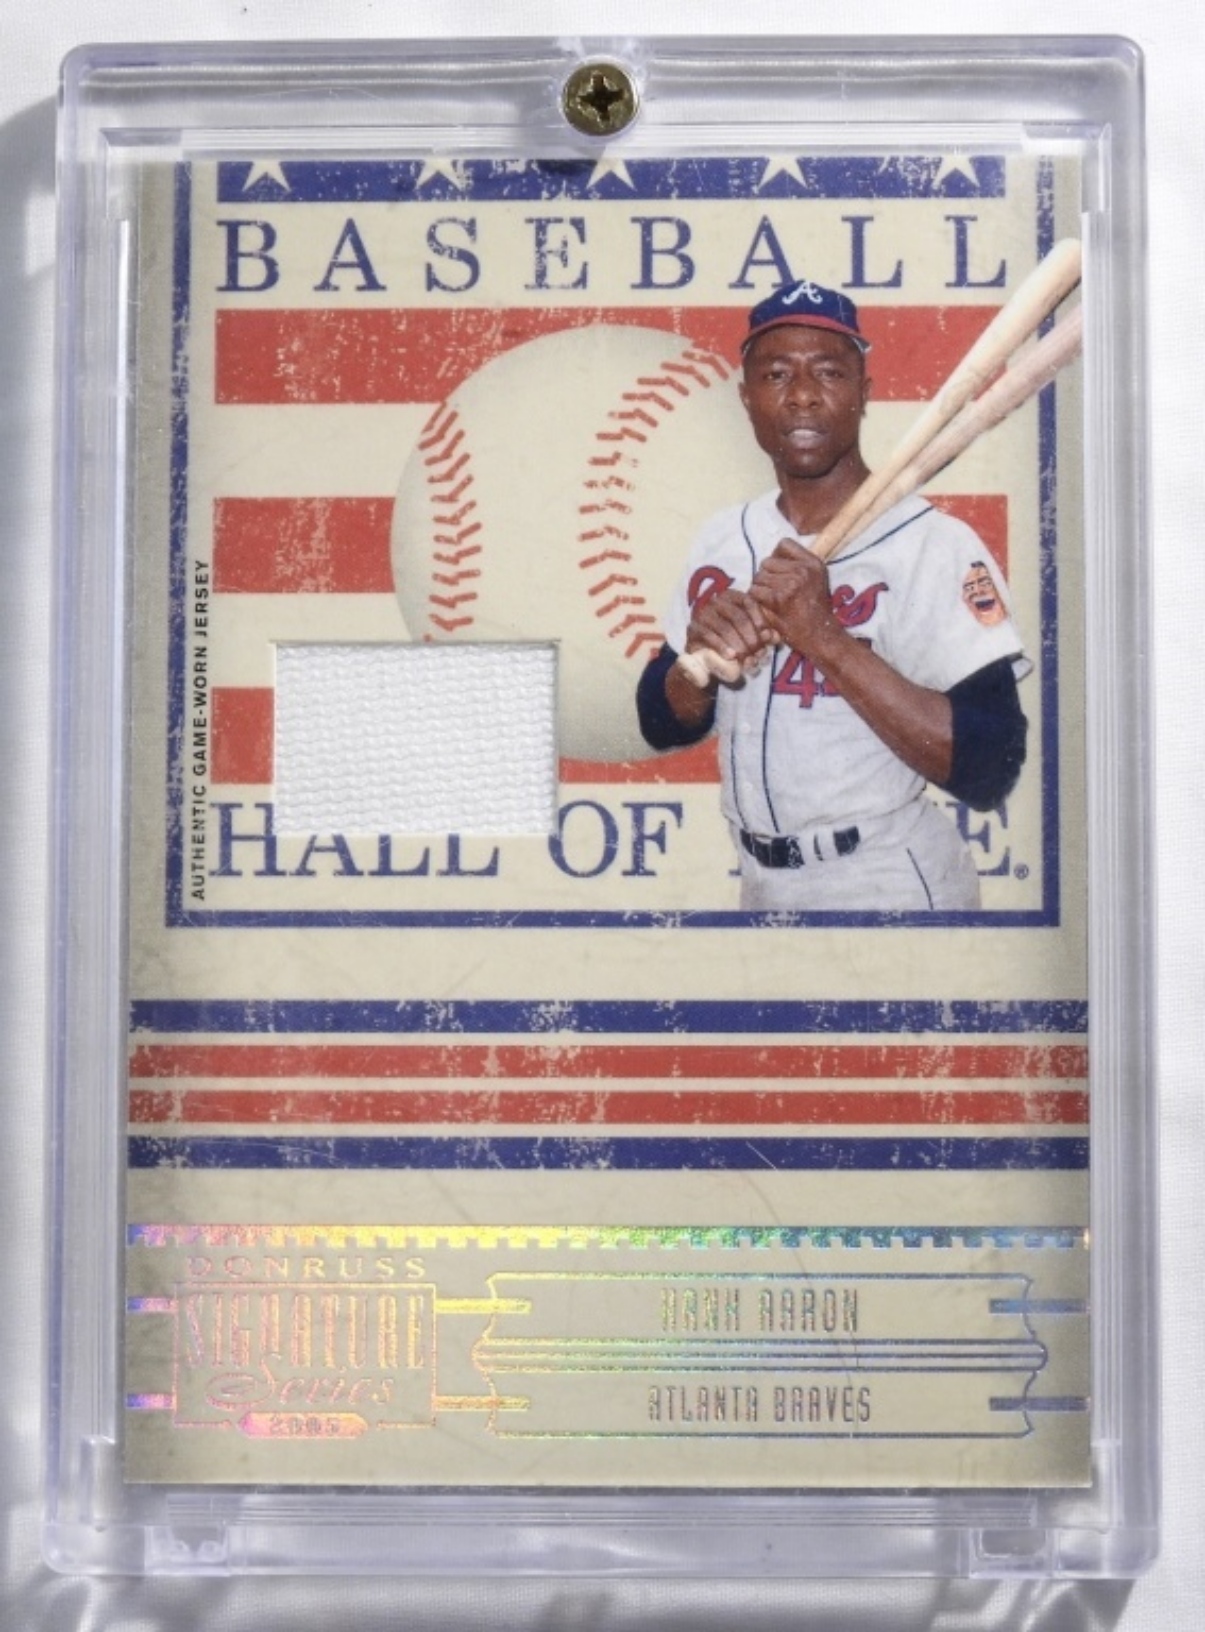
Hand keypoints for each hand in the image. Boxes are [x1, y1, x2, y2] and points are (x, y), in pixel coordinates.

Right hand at [684, 585, 774, 674]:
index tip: (767, 637)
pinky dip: (721, 647)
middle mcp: (716, 601)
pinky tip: (731, 656)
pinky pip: (709, 636)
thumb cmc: (734, 643)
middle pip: (738, 617)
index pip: (749, 602)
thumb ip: (764, 635)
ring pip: (725, 627)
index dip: (760, 619)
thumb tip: (774, 637)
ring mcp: (703, 614)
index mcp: (732, 596)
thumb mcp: (751, 637)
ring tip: (747, 659)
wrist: (706, 658)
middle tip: (758, 654)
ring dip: (738, 645)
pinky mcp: (693, 628)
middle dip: (751, 637)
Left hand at [749, 538, 842, 659]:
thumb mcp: (816, 579)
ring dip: (759, 589)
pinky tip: (765, 608)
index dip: (776, 557)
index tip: (778, 572)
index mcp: (813, 562)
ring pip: (758, 577)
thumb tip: (771, 555)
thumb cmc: (815, 609)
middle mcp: (804, 569)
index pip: (784, 544)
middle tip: (773, 592)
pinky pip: (755, 591)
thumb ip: (798, 564)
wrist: (820, 635)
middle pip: (766, 562)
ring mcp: (791, 583)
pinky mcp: (779, 598)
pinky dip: (756, 601)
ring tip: (770, 601)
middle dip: (765, 576)